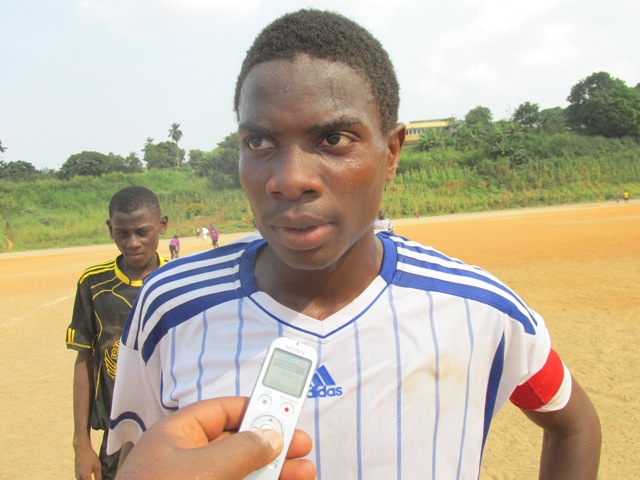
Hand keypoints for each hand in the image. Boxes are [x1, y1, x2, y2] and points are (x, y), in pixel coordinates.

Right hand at [74, 442, 101, 479]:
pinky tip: (90, 475)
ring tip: (93, 475)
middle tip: (97, 477)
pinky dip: (85, 478)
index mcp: (85, 477)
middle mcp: (79, 477)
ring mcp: (77, 475)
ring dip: (88, 479)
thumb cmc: (90, 457)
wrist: (82, 449)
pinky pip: (81, 479)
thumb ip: (98, 476)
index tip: (98, 479)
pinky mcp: (76, 473)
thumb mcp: (97, 466)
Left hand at [116, 396, 314, 479]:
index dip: (253, 408)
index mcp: (176, 437)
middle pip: (238, 444)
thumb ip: (240, 450)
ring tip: (305, 473)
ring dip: (274, 473)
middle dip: (272, 445)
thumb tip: (270, 437)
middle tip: (300, 445)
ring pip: (242, 473)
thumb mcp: (202, 470)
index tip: (283, 411)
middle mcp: (186, 460)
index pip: (220, 412)